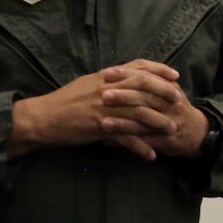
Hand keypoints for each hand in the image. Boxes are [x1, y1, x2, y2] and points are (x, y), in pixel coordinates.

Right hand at [6, 60, 182, 158]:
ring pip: (139, 113)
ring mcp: (104, 108)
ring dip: (158, 122)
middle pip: (144, 87)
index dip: (158, 70)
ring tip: (172, 130)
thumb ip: (108, 80)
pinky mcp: (99, 127)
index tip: (175, 76)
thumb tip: (124, 76)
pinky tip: (151, 155)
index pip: (137, 67)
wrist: (42, 118)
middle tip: (180, 102)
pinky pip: (125, 138)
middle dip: (165, 93)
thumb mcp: (87, 84)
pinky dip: (140, 147)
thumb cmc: (64, 102)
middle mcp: (107, 88)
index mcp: (106, 76)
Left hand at [98, 61, 209, 160]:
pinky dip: (126, 141)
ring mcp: (168, 123)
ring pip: (143, 121)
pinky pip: (144, 141)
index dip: (126, 75)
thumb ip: (153, 77)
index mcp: (169, 88)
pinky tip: (109, 140)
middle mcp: (171, 104)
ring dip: (122, 122)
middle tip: (103, 95)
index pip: (146, 78)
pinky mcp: (166, 141)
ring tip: (102, 122)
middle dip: (123, 96)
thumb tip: (126, 68)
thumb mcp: (170, 90)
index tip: (106, 73)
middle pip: (145, 98)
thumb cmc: (176, 108)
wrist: (197, 132)